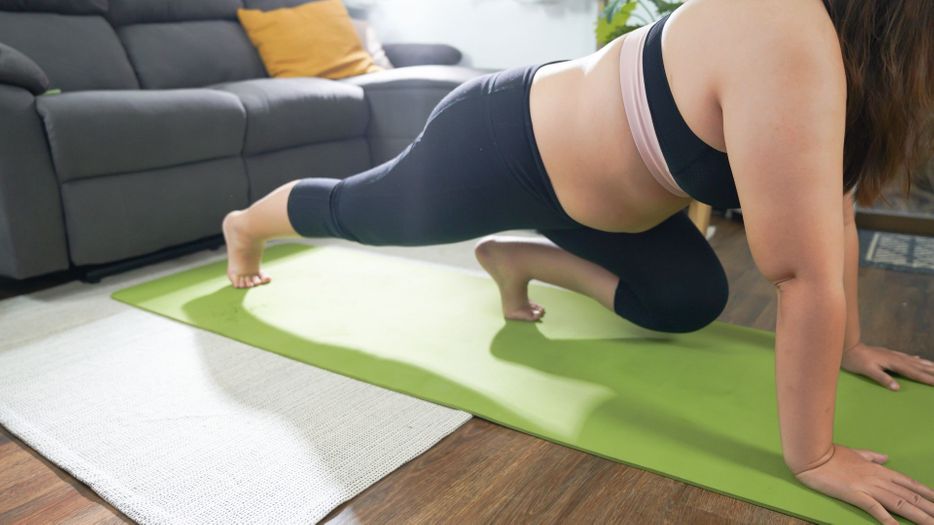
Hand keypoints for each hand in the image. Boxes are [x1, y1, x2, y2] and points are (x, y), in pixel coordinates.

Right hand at [794, 444, 933, 523]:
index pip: (909, 483)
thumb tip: (885, 457)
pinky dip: (889, 520)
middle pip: (910, 496)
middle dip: (930, 508)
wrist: (812, 455)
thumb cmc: (831, 454)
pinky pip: (876, 509)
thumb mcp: (855, 453)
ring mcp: (868, 487)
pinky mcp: (855, 494)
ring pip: (900, 503)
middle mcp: (879, 478)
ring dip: (919, 516)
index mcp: (879, 469)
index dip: (926, 492)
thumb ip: (871, 456)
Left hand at [841, 342, 933, 390]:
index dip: (926, 378)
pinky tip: (919, 359)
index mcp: (893, 363)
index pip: (914, 373)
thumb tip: (897, 388)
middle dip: (932, 371)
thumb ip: (882, 378)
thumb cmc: (856, 361)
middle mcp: (896, 358)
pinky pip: (907, 357)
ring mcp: (893, 355)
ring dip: (927, 364)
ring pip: (914, 361)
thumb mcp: (867, 371)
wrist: (848, 346)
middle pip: (918, 366)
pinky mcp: (889, 354)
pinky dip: (916, 359)